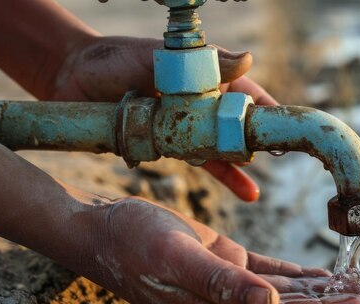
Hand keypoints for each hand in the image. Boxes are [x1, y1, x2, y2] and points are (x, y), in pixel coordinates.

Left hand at [51, 36, 276, 201]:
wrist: (70, 78)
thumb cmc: (113, 59)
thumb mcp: (156, 56)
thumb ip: (199, 61)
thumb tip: (248, 58)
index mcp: (202, 79)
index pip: (244, 93)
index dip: (266, 109)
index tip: (288, 125)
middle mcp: (198, 105)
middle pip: (234, 127)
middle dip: (253, 143)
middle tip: (274, 159)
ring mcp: (184, 127)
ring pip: (219, 151)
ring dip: (237, 171)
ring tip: (253, 191)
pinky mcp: (168, 146)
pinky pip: (196, 163)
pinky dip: (215, 177)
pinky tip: (236, 191)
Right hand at [87, 197, 359, 303]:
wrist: (106, 230)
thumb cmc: (134, 243)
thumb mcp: (176, 259)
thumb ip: (223, 285)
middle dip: (338, 301)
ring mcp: (230, 293)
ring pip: (290, 295)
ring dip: (327, 289)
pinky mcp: (230, 270)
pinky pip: (274, 277)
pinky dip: (303, 277)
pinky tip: (329, 275)